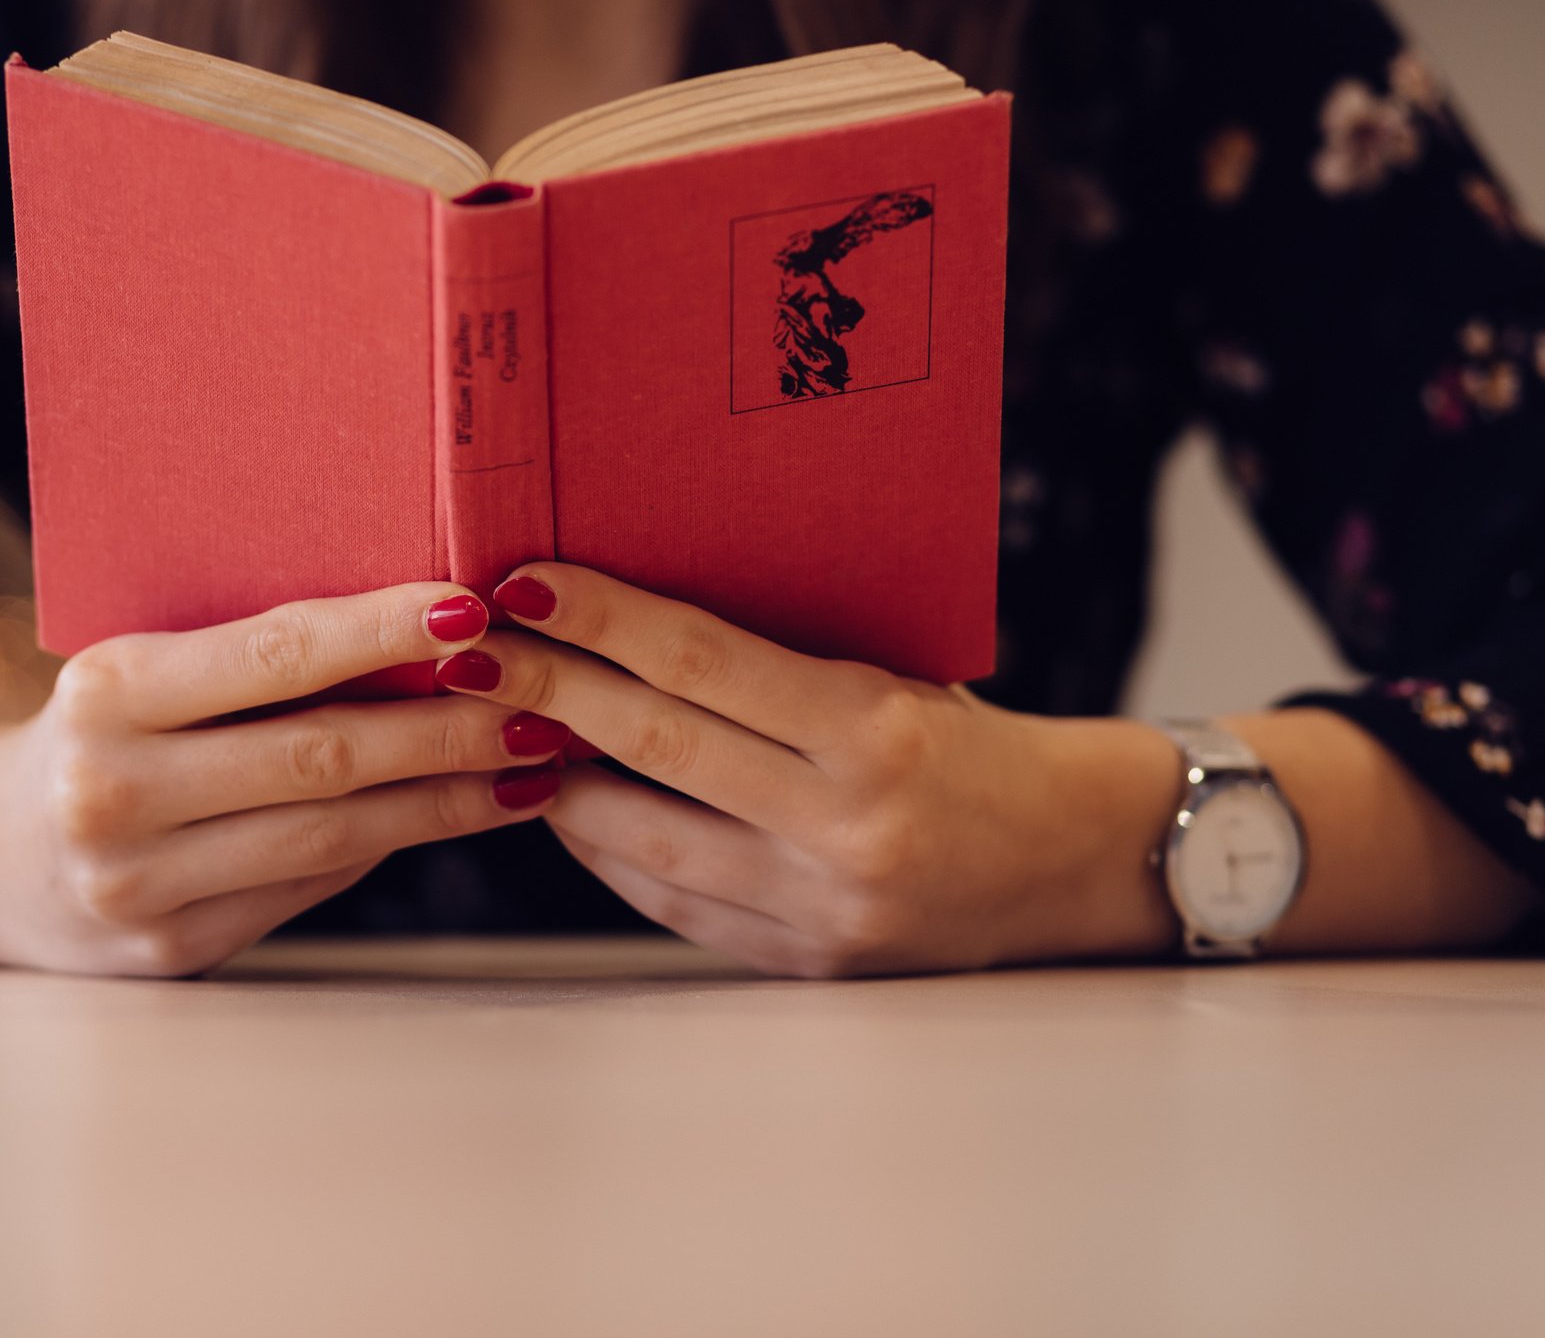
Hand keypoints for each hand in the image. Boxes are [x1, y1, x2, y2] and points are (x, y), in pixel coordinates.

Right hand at [0, 583, 569, 975]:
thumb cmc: (97, 734)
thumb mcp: (140, 673)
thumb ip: (252, 662)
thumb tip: (427, 635)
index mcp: (107, 693)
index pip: (273, 653)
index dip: (382, 630)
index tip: (474, 606)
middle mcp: (115, 792)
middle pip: (322, 755)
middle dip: (448, 729)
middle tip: (542, 702)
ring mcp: (141, 885)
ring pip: (333, 836)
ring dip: (447, 799)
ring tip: (530, 764)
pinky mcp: (175, 950)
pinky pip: (310, 887)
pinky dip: (392, 843)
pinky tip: (456, 813)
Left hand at [439, 563, 1182, 977]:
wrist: (1073, 859)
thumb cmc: (974, 742)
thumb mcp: (898, 675)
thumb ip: (781, 660)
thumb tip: (634, 613)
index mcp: (874, 731)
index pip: (702, 662)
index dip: (601, 619)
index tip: (523, 583)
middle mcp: (843, 825)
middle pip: (653, 746)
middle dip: (546, 689)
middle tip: (470, 647)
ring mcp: (820, 907)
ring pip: (642, 840)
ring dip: (556, 780)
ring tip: (497, 725)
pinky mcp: (805, 961)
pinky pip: (673, 902)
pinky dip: (610, 852)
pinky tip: (568, 806)